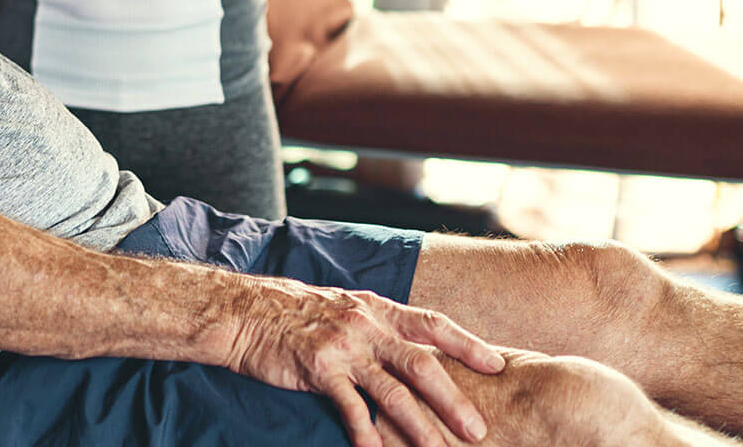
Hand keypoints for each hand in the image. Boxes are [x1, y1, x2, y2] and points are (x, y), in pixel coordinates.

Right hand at [228, 280, 503, 446]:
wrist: (245, 312)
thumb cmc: (294, 313)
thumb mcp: (344, 307)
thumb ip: (378, 325)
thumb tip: (410, 344)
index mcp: (377, 309)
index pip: (433, 324)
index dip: (467, 344)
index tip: (497, 364)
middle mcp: (366, 326)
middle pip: (422, 365)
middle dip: (454, 400)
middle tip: (479, 430)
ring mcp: (343, 348)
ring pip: (393, 393)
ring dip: (421, 427)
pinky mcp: (319, 370)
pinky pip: (351, 409)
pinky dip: (368, 435)